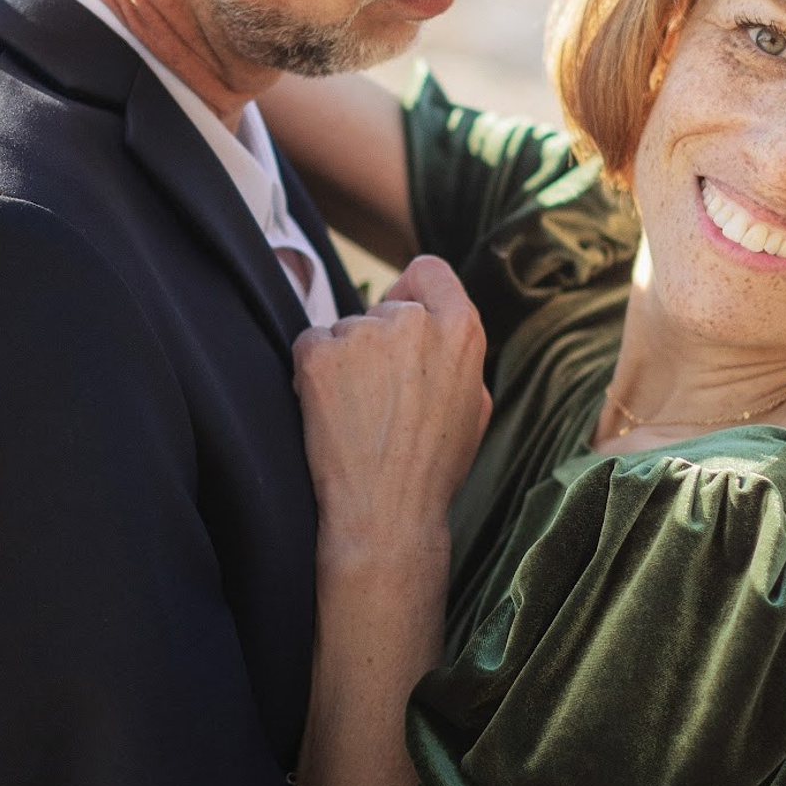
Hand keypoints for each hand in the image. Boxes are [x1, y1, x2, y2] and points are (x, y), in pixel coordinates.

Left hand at [293, 256, 489, 562]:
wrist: (386, 513)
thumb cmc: (432, 467)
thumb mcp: (475, 405)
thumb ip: (457, 354)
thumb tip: (436, 325)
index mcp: (461, 329)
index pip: (430, 271)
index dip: (412, 292)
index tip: (401, 313)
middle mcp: (412, 321)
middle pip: (383, 309)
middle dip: (378, 342)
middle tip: (381, 396)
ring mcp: (362, 334)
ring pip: (345, 329)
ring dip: (345, 361)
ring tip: (358, 414)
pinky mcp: (318, 353)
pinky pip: (310, 344)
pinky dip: (313, 373)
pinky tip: (330, 412)